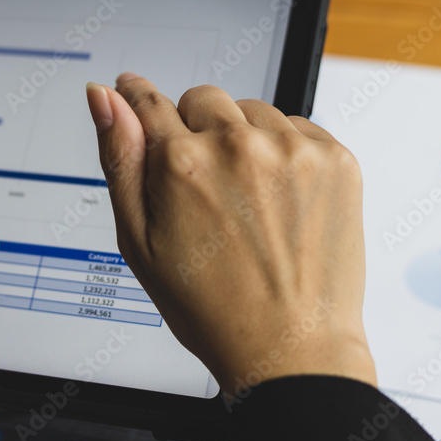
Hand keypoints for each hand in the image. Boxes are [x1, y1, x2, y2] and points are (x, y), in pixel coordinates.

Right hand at [86, 75, 375, 392]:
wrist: (291, 348)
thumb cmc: (211, 307)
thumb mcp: (139, 239)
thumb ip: (119, 157)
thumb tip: (105, 97)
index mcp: (182, 164)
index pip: (149, 101)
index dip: (136, 99)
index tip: (135, 92)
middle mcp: (239, 145)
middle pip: (203, 99)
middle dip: (195, 131)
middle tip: (203, 189)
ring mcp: (293, 150)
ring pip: (251, 111)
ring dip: (243, 140)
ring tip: (245, 202)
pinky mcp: (335, 159)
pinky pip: (297, 127)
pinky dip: (285, 152)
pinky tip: (278, 201)